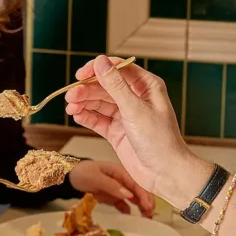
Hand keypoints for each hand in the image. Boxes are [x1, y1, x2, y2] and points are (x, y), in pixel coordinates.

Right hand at [64, 55, 198, 204]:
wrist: (165, 173)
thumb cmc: (159, 140)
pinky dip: (87, 117)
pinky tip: (77, 116)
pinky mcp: (117, 132)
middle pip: (105, 86)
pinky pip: (98, 120)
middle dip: (87, 90)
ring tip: (70, 107)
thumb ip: (115, 85)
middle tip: (71, 96)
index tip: (81, 75)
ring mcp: (125, 115)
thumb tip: (100, 62)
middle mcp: (135, 98)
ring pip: (99, 103)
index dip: (98, 69)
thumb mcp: (135, 109)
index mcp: (146, 86)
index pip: (118, 68)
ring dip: (84, 103)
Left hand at [68, 160, 154, 215]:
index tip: (148, 206)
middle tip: (150, 214)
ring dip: (142, 207)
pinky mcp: (113, 197)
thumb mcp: (95, 178)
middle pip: (139, 191)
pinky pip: (124, 204)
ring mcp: (118, 189)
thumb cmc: (82, 173)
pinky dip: (130, 210)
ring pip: (134, 198)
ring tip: (147, 218)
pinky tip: (133, 217)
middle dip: (147, 201)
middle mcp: (122, 180)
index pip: (137, 184)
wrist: (70, 177)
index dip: (144, 195)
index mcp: (120, 172)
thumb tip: (129, 195)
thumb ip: (111, 186)